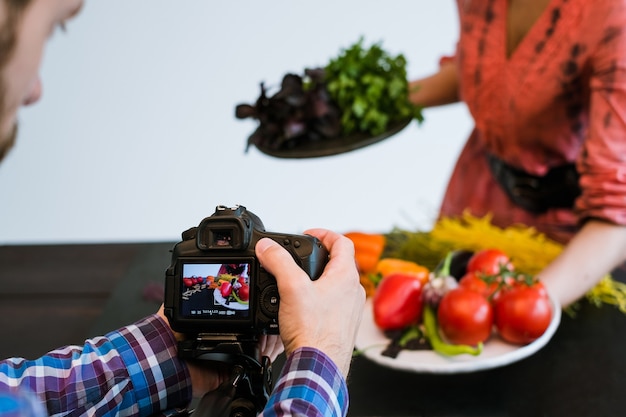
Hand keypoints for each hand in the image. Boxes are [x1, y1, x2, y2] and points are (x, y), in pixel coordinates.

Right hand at [255, 228, 364, 377]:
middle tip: (300, 258)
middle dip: (318, 257)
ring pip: (336, 285)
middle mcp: (353, 292)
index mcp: (346, 276)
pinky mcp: (343, 326)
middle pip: (339, 263)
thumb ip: (279, 262)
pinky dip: (319, 299)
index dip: (324, 233)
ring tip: (298, 282)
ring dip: (318, 279)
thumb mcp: (291, 289)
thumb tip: (268, 247)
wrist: (319, 367)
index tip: (308, 234)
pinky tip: (302, 308)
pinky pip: (333, 304)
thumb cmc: (314, 332)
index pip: (342, 243)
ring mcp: (350, 310)